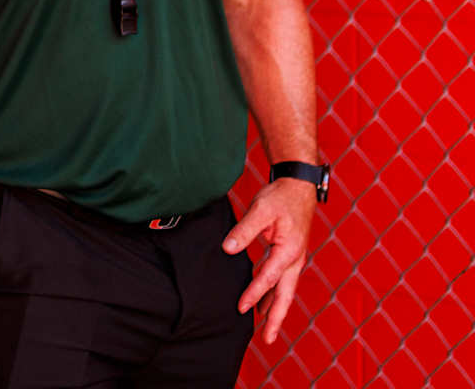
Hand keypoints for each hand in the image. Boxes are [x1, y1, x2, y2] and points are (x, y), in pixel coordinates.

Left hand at [224, 176, 315, 342]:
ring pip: (285, 291)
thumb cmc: (280, 197)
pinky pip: (282, 281)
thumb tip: (228, 248)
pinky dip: (274, 294)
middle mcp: (294, 260)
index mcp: (289, 251)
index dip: (254, 294)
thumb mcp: (261, 209)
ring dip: (275, 309)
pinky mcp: (288, 255)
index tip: (241, 307)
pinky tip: (264, 302)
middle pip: (285, 295)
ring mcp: (293, 259)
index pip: (268, 278)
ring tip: (265, 329)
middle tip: (267, 339)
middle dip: (276, 318)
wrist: (297, 187)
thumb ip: (245, 230)